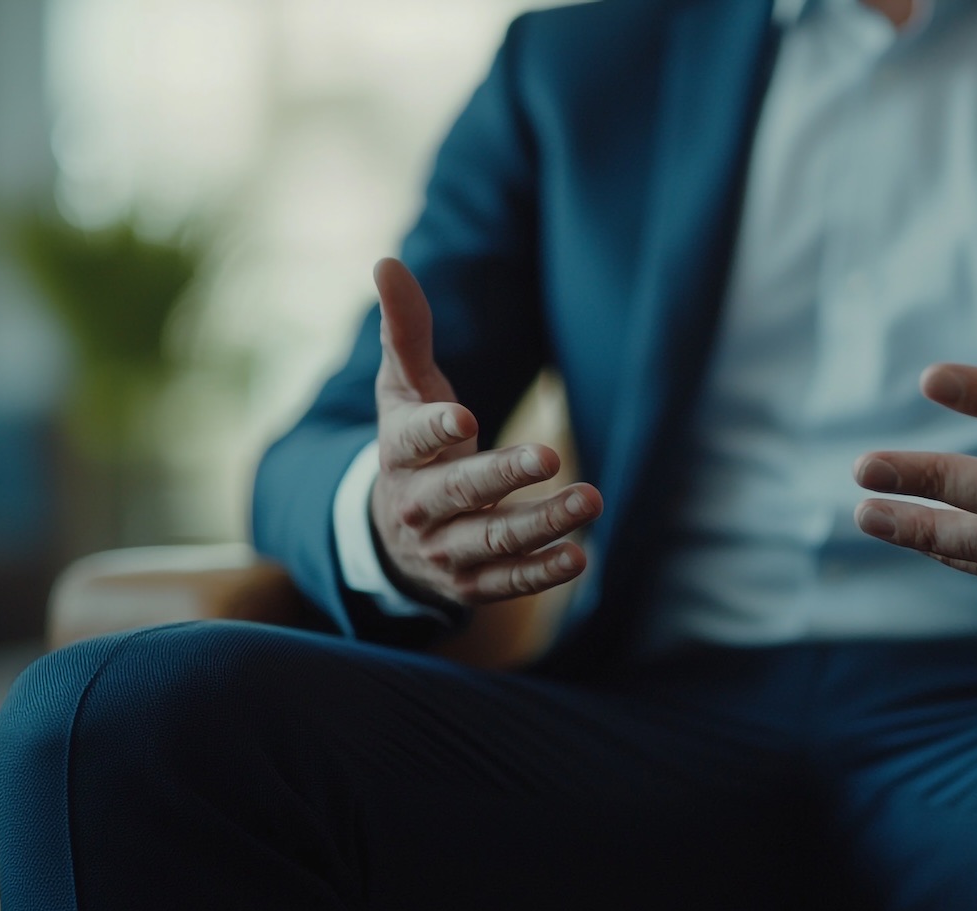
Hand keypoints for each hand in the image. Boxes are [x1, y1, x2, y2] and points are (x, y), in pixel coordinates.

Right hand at [368, 258, 601, 606]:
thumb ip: (405, 330)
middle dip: (504, 476)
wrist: (391, 534)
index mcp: (399, 453)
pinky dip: (542, 573)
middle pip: (459, 493)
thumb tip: (387, 261)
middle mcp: (417, 507)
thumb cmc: (410, 442)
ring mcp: (444, 550)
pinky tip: (579, 557)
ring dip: (541, 525)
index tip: (463, 418)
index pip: (412, 440)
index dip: (436, 429)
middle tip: (551, 457)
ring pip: (492, 540)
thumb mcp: (403, 388)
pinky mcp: (471, 584)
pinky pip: (509, 581)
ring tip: (589, 502)